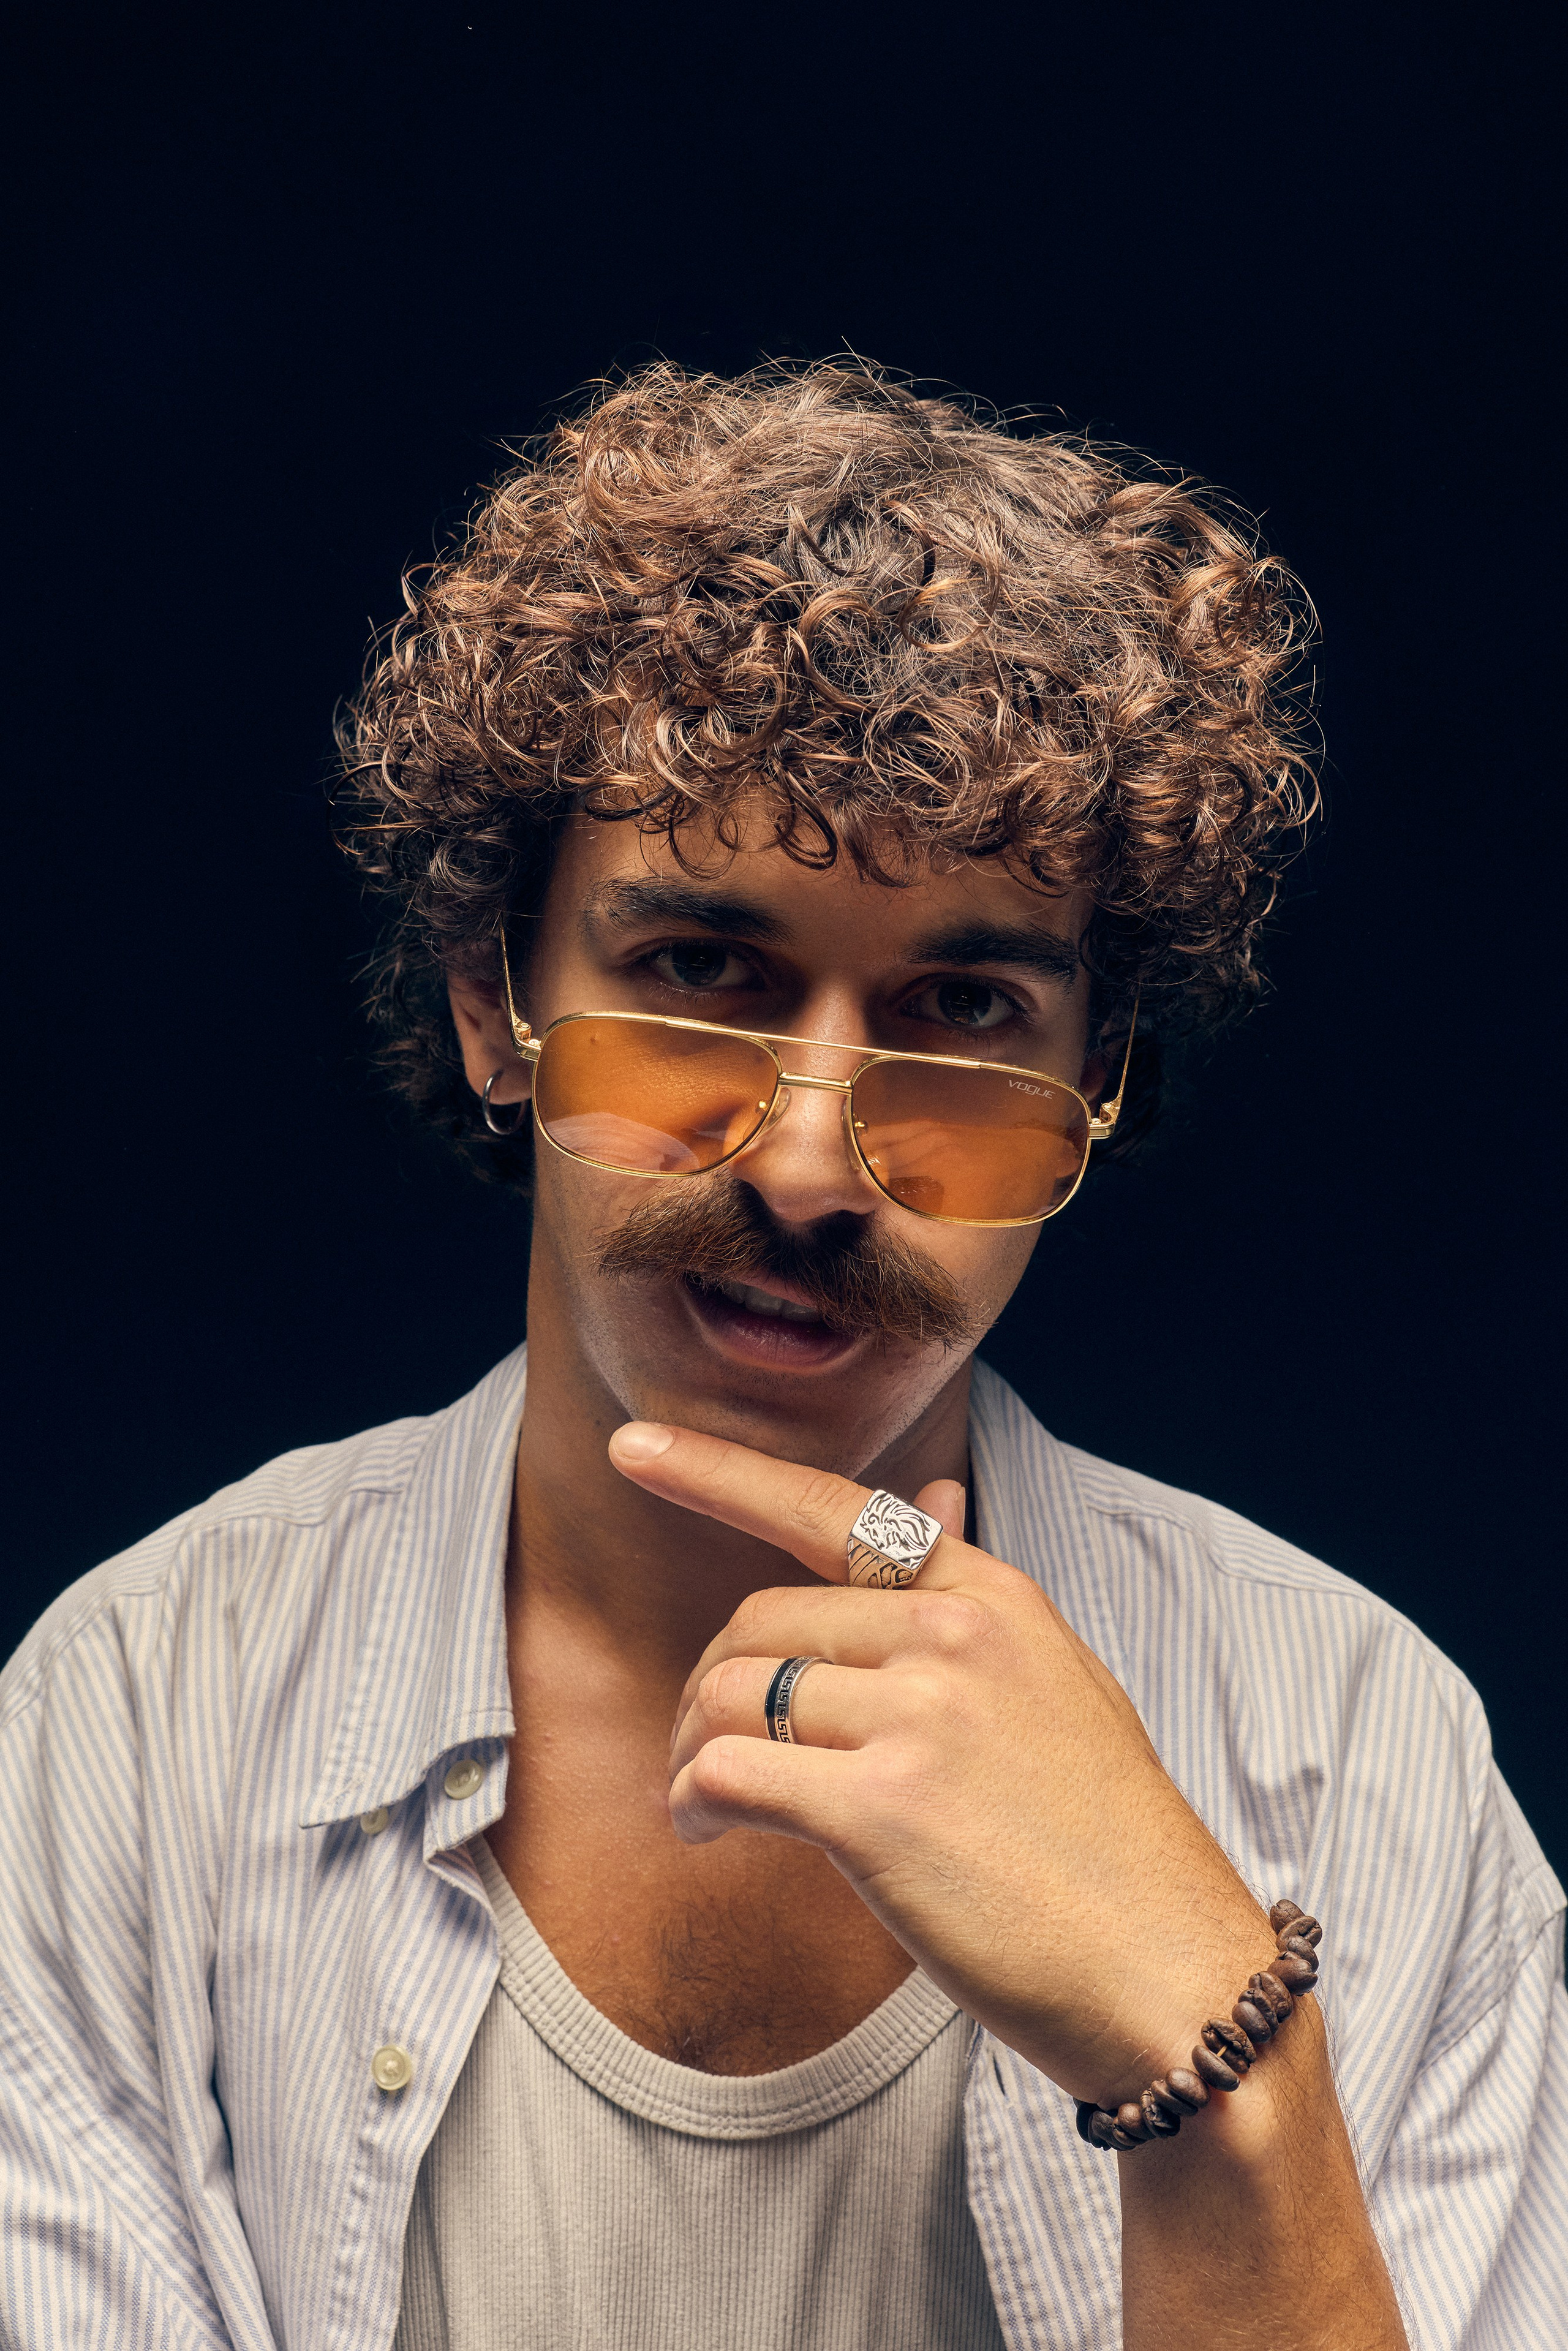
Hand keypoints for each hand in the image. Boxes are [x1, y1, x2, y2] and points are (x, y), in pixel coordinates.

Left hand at [610, 1420, 1276, 2109]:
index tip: (636, 1446)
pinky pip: (726, 1775)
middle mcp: (954, 1637)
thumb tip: (932, 1489)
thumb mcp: (1062, 1688)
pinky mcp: (880, 1810)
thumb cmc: (1111, 1848)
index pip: (835, 1509)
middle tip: (705, 1759)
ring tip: (703, 1809)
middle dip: (707, 1691)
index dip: (720, 1472)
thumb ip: (975, 1602)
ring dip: (689, 1755)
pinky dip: (692, 1805)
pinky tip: (706, 1836)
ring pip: (729, 1696)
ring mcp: (920, 1718)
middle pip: (758, 1623)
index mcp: (993, 1599)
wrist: (1175, 1976)